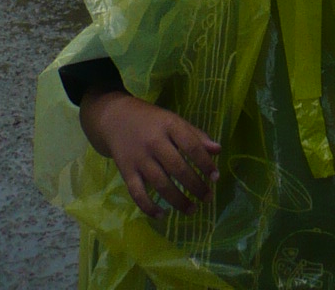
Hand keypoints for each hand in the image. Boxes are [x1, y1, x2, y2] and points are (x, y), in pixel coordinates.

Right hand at [81, 88, 219, 219]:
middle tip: (208, 198)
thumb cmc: (152, 121)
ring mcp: (139, 159)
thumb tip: (218, 150)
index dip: (205, 163)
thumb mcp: (175, 121)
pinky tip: (162, 215)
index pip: (191, 146)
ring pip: (160, 184)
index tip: (216, 177)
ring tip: (192, 210)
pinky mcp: (126, 172)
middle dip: (195, 186)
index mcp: (170, 125)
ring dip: (178, 200)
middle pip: (177, 168)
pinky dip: (149, 207)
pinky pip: (138, 194)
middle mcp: (154, 142)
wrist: (116, 118)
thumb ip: (196, 136)